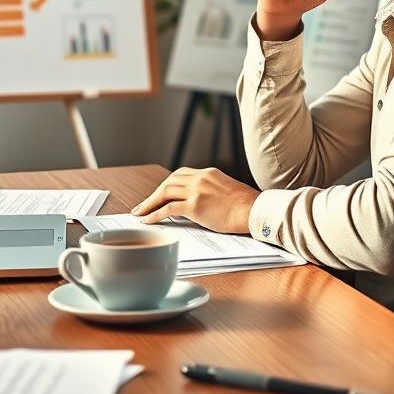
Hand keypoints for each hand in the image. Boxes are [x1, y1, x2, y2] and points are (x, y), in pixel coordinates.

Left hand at [131, 167, 257, 233]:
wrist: (254, 210)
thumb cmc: (245, 206)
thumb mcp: (226, 189)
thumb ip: (210, 190)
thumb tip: (198, 202)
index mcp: (207, 173)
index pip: (179, 175)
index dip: (166, 185)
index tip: (157, 194)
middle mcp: (199, 178)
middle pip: (168, 182)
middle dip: (153, 195)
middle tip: (141, 206)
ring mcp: (196, 190)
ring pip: (164, 192)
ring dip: (148, 204)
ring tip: (139, 214)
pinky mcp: (195, 205)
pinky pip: (168, 208)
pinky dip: (155, 214)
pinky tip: (147, 221)